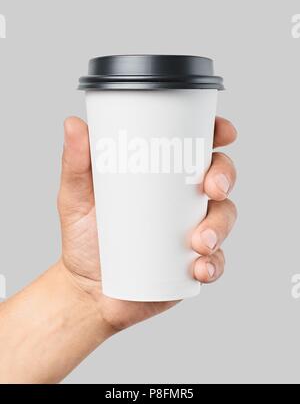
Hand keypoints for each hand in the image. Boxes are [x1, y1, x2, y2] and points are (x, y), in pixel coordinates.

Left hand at [58, 116, 236, 332]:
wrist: (88, 291)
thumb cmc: (85, 238)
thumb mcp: (76, 197)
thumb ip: (75, 162)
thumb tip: (73, 124)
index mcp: (161, 176)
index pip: (195, 146)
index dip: (216, 133)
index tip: (223, 132)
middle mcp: (181, 200)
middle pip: (219, 176)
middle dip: (225, 176)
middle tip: (211, 187)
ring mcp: (191, 231)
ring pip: (223, 217)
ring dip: (220, 225)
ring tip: (199, 240)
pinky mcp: (193, 263)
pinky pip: (216, 260)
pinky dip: (214, 263)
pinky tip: (200, 267)